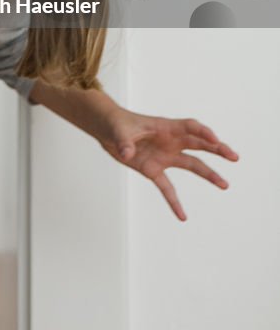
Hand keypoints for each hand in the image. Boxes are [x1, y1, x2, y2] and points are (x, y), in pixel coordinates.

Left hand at [99, 108, 238, 219]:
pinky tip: (182, 217)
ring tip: (225, 184)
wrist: (107, 130)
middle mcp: (169, 142)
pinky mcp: (154, 170)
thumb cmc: (116, 124)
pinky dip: (174, 202)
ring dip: (208, 174)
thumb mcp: (118, 131)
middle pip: (199, 145)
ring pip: (192, 165)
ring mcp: (164, 156)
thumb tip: (126, 153)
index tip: (213, 138)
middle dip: (217, 149)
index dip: (202, 132)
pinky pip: (168, 188)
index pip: (189, 127)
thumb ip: (124, 141)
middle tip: (234, 157)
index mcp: (164, 127)